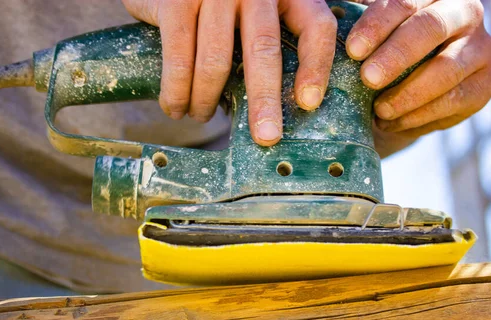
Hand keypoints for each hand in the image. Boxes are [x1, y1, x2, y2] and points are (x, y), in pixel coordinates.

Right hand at [122, 0, 337, 145]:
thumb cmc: (214, 2)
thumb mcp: (253, 8)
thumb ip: (269, 36)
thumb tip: (274, 106)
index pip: (314, 26)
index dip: (315, 66)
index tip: (308, 103)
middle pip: (264, 49)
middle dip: (265, 100)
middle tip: (266, 137)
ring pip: (216, 60)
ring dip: (207, 100)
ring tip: (200, 116)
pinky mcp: (176, 1)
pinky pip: (180, 57)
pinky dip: (176, 91)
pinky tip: (175, 108)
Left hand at [347, 0, 490, 157]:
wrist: (409, 91)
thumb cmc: (380, 53)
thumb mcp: (369, 34)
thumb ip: (356, 20)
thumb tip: (330, 18)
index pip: (405, 1)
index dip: (377, 24)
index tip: (353, 50)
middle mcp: (464, 12)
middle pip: (431, 28)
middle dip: (396, 55)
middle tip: (367, 79)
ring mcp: (480, 49)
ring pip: (446, 69)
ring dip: (408, 93)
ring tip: (379, 110)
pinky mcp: (485, 86)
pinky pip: (454, 102)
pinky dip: (419, 116)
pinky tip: (393, 122)